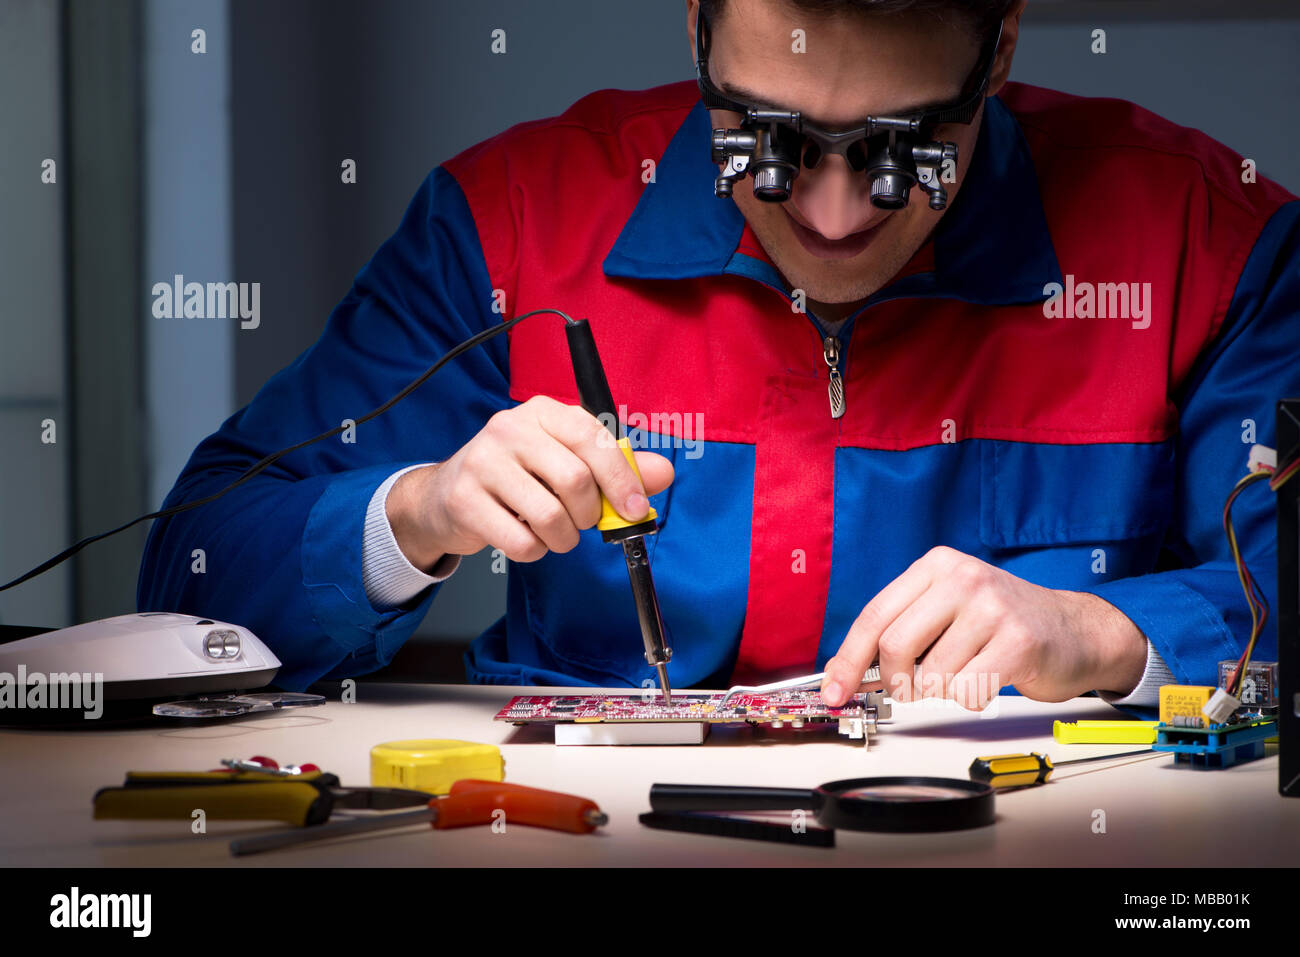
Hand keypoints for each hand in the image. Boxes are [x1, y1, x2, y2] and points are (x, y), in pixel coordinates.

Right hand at [386, 395, 673, 570]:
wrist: (445, 497)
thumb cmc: (517, 479)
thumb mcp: (567, 463)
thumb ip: (616, 468)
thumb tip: (661, 475)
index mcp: (543, 412)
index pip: (593, 438)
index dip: (620, 478)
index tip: (634, 508)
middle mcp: (510, 429)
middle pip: (575, 480)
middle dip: (588, 514)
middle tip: (580, 521)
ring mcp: (483, 462)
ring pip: (550, 516)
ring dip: (562, 538)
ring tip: (551, 530)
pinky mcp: (465, 500)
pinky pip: (522, 542)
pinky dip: (534, 551)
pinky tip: (523, 535)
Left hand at [820, 546, 1148, 709]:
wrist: (1075, 630)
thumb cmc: (1002, 623)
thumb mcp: (945, 611)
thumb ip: (898, 633)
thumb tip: (844, 673)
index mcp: (936, 566)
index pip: (875, 616)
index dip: (848, 660)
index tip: (835, 691)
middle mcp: (963, 578)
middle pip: (896, 646)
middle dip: (896, 682)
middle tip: (911, 688)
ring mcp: (993, 608)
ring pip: (932, 677)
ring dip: (939, 692)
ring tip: (963, 674)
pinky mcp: (1019, 642)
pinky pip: (967, 691)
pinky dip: (969, 699)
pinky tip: (987, 679)